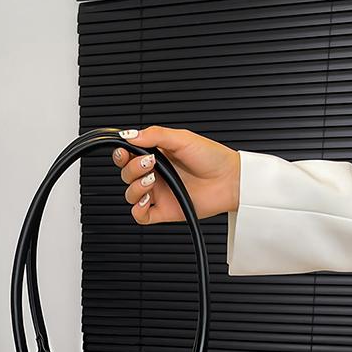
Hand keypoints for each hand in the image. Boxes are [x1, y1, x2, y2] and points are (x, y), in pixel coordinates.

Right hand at [112, 126, 240, 224]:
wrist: (229, 180)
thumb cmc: (212, 158)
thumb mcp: (181, 138)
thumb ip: (154, 135)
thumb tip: (129, 135)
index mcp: (157, 155)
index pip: (128, 156)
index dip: (122, 154)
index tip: (124, 151)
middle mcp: (156, 174)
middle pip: (126, 175)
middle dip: (131, 169)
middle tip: (148, 163)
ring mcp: (159, 194)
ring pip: (130, 194)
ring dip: (135, 187)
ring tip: (152, 180)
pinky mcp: (164, 211)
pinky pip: (141, 216)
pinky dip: (137, 209)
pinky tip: (146, 200)